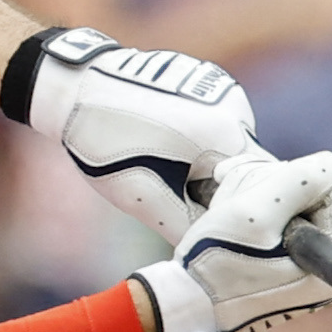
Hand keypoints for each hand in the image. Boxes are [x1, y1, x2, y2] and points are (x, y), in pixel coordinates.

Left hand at [15, 27, 260, 237]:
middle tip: (171, 190)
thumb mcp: (146, 199)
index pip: (255, 190)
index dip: (230, 212)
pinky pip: (213, 122)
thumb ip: (187, 228)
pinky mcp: (206, 79)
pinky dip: (194, 136)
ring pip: (226, 145)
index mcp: (227, 136)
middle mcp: (235, 107)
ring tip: (158, 157)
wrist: (76, 86)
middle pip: (242, 167)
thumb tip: (210, 251)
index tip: (200, 218)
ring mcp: (221, 88)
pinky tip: (159, 134)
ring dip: (202, 161)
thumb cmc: (107, 143)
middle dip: (212, 186)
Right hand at [131, 152, 331, 331]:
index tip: (264, 205)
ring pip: (288, 194)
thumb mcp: (257, 213)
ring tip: (227, 215)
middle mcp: (328, 260)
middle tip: (238, 208)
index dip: (295, 182)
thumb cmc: (218, 262)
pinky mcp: (283, 256)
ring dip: (252, 192)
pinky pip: (273, 210)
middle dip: (269, 186)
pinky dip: (247, 204)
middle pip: (312, 188)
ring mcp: (305, 258)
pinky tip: (227, 217)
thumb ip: (302, 180)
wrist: (186, 301)